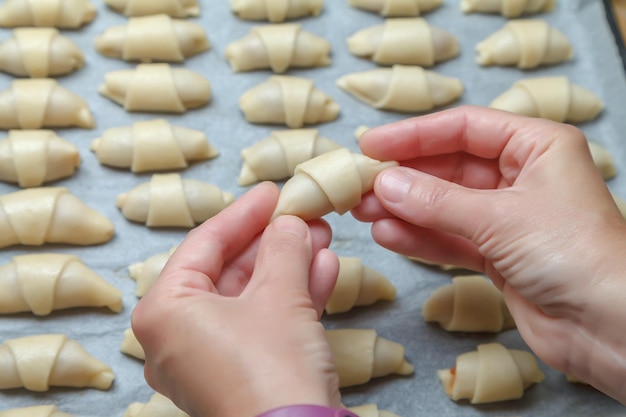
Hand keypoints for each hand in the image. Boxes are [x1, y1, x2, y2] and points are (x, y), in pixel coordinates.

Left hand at [132, 182, 341, 416]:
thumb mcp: (279, 293)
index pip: (203, 245)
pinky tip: (324, 270)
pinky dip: (292, 297)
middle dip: (273, 241)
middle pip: (229, 270)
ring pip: (251, 297)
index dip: (243, 213)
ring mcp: (209, 359)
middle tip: (302, 215)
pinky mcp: (240, 374)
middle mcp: (178, 336)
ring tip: (321, 236)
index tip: (272, 192)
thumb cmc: (271, 367)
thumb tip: (291, 223)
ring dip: (289, 266)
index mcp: (165, 311)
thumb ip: (283, 247)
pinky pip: (262, 323)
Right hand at [351, 106, 625, 402]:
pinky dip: (420, 238)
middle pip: (449, 168)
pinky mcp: (499, 256)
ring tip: (363, 211)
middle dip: (404, 177)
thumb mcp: (500, 217)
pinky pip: (451, 239)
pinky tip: (388, 235)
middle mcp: (521, 178)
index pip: (464, 128)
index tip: (371, 145)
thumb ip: (437, 201)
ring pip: (445, 206)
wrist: (613, 328)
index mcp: (536, 147)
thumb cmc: (575, 255)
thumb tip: (384, 183)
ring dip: (405, 209)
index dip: (414, 134)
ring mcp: (508, 219)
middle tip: (360, 184)